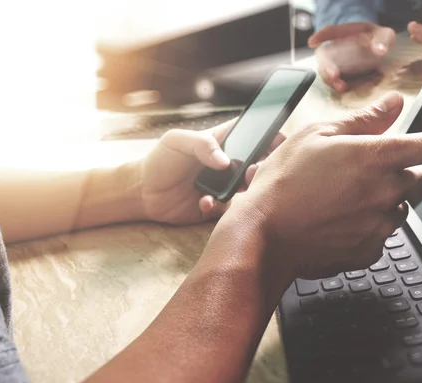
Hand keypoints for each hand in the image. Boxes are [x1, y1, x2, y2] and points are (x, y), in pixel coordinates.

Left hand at [140, 121, 284, 224]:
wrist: (142, 193)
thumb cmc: (160, 160)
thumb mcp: (176, 141)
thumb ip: (202, 144)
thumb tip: (224, 161)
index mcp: (222, 142)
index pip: (252, 134)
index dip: (269, 136)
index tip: (279, 141)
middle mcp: (227, 164)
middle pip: (258, 162)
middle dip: (263, 166)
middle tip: (256, 169)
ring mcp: (224, 185)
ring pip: (249, 188)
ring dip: (245, 188)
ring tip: (236, 186)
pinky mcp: (217, 206)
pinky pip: (229, 209)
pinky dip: (218, 206)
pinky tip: (203, 201)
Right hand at [223, 91, 421, 279]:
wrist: (264, 235)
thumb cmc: (283, 182)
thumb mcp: (317, 136)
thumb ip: (363, 120)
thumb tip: (394, 104)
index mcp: (376, 158)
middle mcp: (386, 192)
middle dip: (409, 170)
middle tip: (373, 169)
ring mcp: (380, 224)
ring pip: (399, 206)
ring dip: (383, 197)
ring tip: (340, 197)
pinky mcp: (370, 249)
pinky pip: (381, 231)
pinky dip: (366, 223)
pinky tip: (336, 219)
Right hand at [308, 22, 395, 91]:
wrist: (380, 53)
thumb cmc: (380, 41)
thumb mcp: (385, 36)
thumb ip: (383, 40)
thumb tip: (380, 50)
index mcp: (346, 33)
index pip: (331, 32)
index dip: (320, 36)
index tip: (312, 42)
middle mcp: (337, 47)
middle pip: (324, 55)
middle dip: (326, 66)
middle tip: (333, 75)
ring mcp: (337, 62)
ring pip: (326, 69)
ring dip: (330, 78)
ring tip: (341, 87)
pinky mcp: (340, 74)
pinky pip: (333, 80)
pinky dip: (336, 85)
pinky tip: (344, 89)